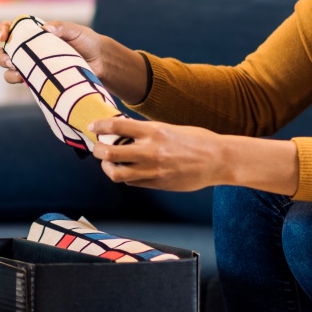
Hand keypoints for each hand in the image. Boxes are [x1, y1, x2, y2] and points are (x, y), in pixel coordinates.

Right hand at [0, 18, 113, 80]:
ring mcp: (32, 66)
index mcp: (34, 33)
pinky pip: (23, 83)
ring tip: (20, 74)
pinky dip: (22, 83)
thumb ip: (61, 27)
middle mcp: (29, 49)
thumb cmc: (87, 41)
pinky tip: (29, 82)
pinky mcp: (39, 81)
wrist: (100, 62)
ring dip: (9, 73)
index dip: (2, 30)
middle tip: (11, 61)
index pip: (10, 28)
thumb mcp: (75, 30)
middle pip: (2, 52)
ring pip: (8, 71)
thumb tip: (45, 28)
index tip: (4, 37)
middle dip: (1, 57)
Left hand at [84, 117, 230, 191]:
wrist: (218, 160)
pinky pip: (132, 182)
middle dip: (98, 151)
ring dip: (107, 168)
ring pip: (117, 173)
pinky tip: (128, 171)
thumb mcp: (170, 128)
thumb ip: (148, 131)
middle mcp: (150, 150)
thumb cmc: (197, 140)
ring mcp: (153, 170)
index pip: (116, 127)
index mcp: (154, 131)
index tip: (93, 127)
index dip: (100, 127)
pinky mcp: (158, 184)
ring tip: (108, 163)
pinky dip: (125, 177)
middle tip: (97, 148)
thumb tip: (124, 129)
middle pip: (110, 153)